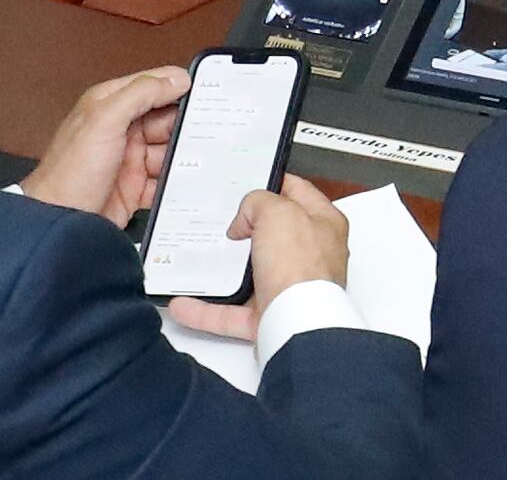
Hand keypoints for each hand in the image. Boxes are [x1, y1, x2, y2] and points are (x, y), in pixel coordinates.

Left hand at [19, 62, 192, 222]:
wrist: (60, 226)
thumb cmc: (69, 174)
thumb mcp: (104, 121)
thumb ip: (141, 93)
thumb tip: (176, 78)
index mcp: (109, 106)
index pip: (152, 85)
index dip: (179, 86)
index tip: (209, 90)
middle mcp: (120, 130)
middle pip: (166, 118)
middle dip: (187, 124)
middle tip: (212, 128)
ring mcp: (129, 160)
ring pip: (170, 150)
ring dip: (185, 154)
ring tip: (204, 157)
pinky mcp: (135, 188)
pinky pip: (166, 180)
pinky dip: (179, 181)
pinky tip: (189, 180)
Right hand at [165, 179, 350, 342]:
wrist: (299, 324)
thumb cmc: (301, 268)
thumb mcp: (279, 213)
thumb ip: (259, 203)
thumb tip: (245, 219)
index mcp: (323, 224)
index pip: (298, 193)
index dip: (273, 183)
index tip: (248, 181)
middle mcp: (309, 256)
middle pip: (273, 236)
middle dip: (245, 230)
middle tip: (220, 222)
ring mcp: (288, 289)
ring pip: (249, 276)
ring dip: (222, 271)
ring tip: (199, 259)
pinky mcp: (267, 318)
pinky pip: (229, 313)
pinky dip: (205, 310)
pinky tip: (183, 304)